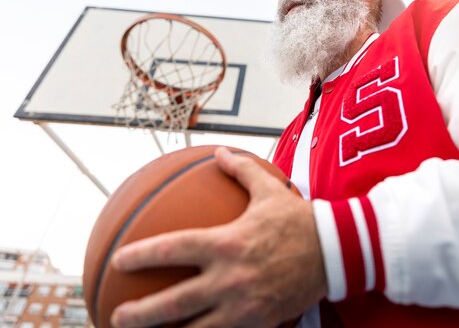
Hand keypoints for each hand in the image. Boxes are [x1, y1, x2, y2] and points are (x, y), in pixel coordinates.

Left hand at [110, 146, 327, 327]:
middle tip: (117, 317)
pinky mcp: (260, 322)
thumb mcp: (269, 190)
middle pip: (174, 303)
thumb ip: (241, 169)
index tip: (119, 262)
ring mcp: (244, 305)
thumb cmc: (299, 219)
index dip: (141, 256)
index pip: (173, 249)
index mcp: (226, 243)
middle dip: (140, 314)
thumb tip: (221, 152)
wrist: (337, 251)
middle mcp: (230, 278)